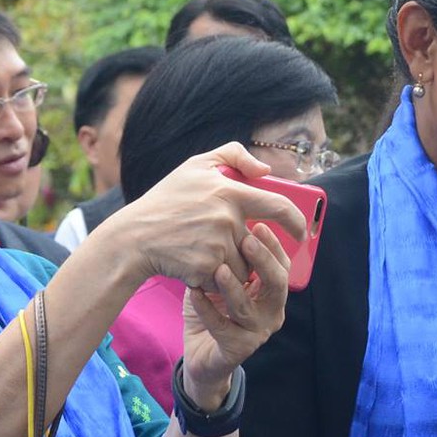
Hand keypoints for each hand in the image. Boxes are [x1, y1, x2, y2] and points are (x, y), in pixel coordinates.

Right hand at [106, 144, 308, 292]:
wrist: (134, 237)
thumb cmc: (167, 200)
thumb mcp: (196, 165)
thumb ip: (233, 156)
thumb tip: (265, 170)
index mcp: (229, 192)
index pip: (278, 206)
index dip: (296, 221)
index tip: (301, 232)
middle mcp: (226, 219)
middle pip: (256, 243)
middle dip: (246, 249)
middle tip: (220, 243)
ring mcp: (217, 246)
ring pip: (244, 266)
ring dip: (233, 266)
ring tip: (203, 251)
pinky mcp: (206, 270)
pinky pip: (226, 280)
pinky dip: (216, 278)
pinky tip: (195, 264)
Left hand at [179, 223, 289, 404]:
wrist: (201, 354)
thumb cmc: (214, 309)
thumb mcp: (224, 279)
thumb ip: (230, 255)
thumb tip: (228, 217)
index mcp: (273, 293)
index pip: (282, 266)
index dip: (273, 246)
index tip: (258, 224)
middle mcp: (272, 313)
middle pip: (277, 284)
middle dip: (263, 260)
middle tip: (246, 239)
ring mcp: (257, 333)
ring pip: (248, 307)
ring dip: (233, 286)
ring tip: (218, 268)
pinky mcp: (237, 350)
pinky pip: (222, 326)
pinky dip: (207, 308)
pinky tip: (194, 292)